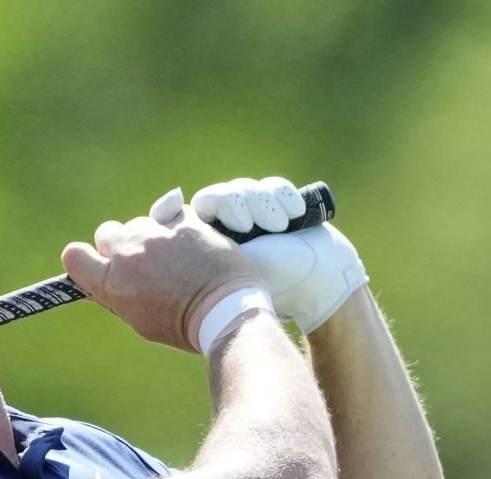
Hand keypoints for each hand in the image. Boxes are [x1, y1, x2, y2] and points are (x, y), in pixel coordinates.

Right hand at [62, 200, 266, 353]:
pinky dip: (177, 227)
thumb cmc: (182, 325)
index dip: (84, 258)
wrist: (227, 311)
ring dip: (151, 235)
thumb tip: (90, 289)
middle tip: (142, 261)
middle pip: (106, 233)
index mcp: (112, 284)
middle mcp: (129, 255)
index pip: (74, 256)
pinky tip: (191, 246)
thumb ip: (113, 298)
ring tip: (174, 257)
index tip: (99, 262)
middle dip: (119, 244)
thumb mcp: (139, 320)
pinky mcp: (183, 221)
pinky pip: (170, 214)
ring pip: (140, 223)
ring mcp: (156, 235)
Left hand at [193, 176, 367, 332]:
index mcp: (206, 244)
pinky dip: (283, 196)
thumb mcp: (227, 267)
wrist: (318, 282)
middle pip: (221, 194)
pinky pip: (271, 185)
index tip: (241, 226)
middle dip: (243, 206)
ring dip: (264, 203)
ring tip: (281, 227)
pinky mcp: (275, 206)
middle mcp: (224, 229)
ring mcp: (251, 216)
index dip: (217, 206)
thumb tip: (172, 224)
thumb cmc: (270, 281)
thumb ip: (196, 247)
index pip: (199, 207)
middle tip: (262, 229)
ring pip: (245, 188)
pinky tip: (295, 214)